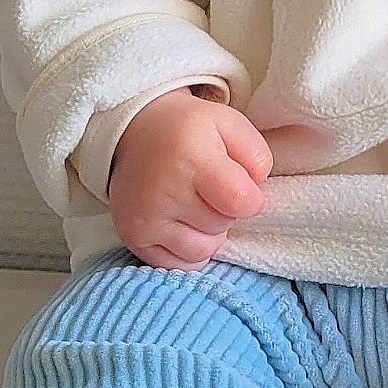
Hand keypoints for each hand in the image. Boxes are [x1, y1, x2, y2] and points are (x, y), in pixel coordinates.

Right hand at [108, 87, 272, 270]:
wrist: (131, 131)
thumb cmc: (188, 130)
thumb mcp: (228, 123)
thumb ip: (256, 155)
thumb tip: (257, 193)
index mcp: (192, 159)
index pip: (243, 202)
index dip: (251, 197)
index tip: (239, 184)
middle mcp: (164, 191)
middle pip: (223, 225)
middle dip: (225, 210)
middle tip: (208, 188)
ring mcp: (146, 218)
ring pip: (204, 249)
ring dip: (208, 233)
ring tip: (194, 205)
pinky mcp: (134, 238)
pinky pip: (180, 264)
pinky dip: (188, 250)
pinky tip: (181, 224)